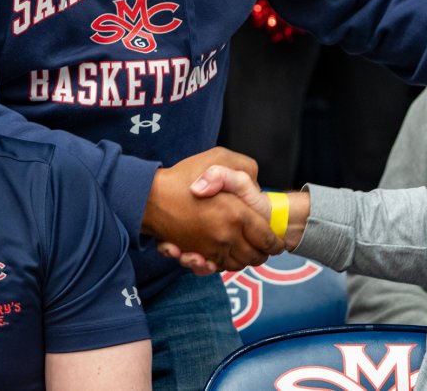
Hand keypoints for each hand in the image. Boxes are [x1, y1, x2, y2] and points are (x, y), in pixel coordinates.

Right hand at [142, 148, 279, 273]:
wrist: (148, 197)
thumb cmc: (183, 175)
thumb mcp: (218, 158)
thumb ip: (242, 170)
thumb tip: (254, 184)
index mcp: (237, 214)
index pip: (266, 238)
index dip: (275, 243)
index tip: (278, 243)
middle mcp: (226, 236)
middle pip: (254, 257)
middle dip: (262, 255)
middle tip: (266, 250)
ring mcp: (210, 248)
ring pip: (235, 265)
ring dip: (243, 262)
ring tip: (246, 253)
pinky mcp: (195, 254)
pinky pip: (215, 267)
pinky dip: (221, 265)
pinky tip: (221, 254)